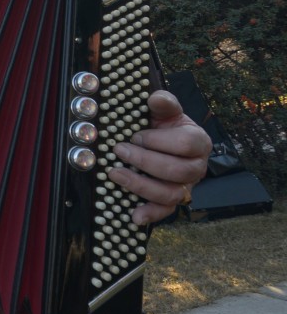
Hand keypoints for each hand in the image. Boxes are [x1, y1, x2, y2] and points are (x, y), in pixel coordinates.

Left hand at [109, 90, 211, 224]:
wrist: (162, 138)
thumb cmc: (163, 124)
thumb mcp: (165, 110)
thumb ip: (164, 102)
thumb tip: (154, 98)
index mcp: (199, 141)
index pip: (186, 144)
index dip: (158, 140)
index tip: (135, 135)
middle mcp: (197, 166)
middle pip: (178, 171)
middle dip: (144, 161)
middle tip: (119, 150)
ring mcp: (186, 186)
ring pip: (171, 194)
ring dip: (141, 186)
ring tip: (115, 174)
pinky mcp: (173, 200)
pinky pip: (166, 212)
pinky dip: (150, 215)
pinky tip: (134, 216)